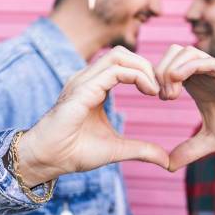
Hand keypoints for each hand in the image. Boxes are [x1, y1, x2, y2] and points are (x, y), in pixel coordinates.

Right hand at [16, 46, 168, 186]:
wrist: (48, 160)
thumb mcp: (117, 149)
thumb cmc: (75, 152)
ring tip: (156, 90)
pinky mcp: (82, 90)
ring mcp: (83, 81)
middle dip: (147, 66)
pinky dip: (137, 76)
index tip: (161, 94)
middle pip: (122, 53)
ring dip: (144, 68)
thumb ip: (142, 150)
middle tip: (162, 90)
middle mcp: (87, 79)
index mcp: (94, 86)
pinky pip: (114, 72)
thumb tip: (166, 161)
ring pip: (119, 56)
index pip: (123, 64)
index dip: (146, 73)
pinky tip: (148, 92)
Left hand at [156, 45, 214, 171]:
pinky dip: (187, 66)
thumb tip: (167, 166)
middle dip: (159, 72)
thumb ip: (189, 150)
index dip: (156, 79)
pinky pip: (204, 60)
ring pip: (184, 51)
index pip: (167, 66)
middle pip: (171, 53)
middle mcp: (204, 73)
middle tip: (164, 97)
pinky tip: (179, 83)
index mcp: (197, 84)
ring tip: (172, 94)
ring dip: (171, 69)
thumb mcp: (212, 140)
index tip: (158, 99)